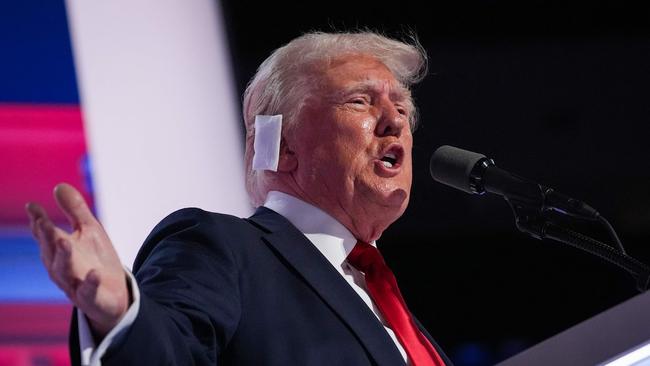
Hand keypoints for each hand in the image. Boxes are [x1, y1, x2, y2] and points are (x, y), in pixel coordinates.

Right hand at [26, 183, 129, 338]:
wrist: (114, 295)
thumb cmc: (96, 260)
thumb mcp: (89, 231)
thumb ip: (75, 210)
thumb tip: (58, 186)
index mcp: (58, 250)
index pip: (45, 234)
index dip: (38, 221)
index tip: (33, 206)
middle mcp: (60, 267)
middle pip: (50, 251)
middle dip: (46, 238)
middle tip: (43, 222)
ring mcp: (74, 284)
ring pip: (64, 271)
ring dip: (63, 257)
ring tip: (65, 242)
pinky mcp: (91, 298)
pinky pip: (88, 292)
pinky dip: (90, 283)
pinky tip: (95, 273)